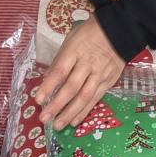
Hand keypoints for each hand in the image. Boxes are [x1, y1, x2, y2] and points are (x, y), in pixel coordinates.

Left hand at [36, 16, 124, 130]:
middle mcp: (88, 64)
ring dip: (70, 113)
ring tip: (57, 125)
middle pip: (71, 87)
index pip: (60, 71)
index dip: (49, 86)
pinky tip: (74, 121)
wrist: (118, 31)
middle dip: (57, 105)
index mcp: (75, 51)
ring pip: (84, 96)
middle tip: (44, 118)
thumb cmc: (88, 34)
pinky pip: (96, 99)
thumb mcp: (70, 40)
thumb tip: (47, 81)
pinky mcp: (109, 81)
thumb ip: (60, 61)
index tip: (38, 99)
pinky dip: (84, 111)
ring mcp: (100, 74)